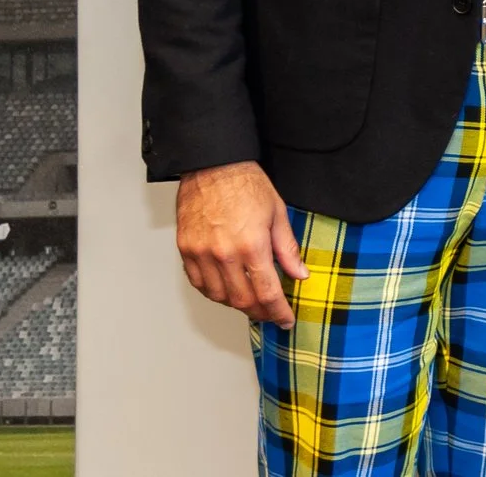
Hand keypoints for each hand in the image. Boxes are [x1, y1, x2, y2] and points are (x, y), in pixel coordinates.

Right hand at [176, 161, 306, 326]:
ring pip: (219, 296)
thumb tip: (300, 275)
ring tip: (252, 302)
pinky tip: (227, 290)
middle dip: (260, 312)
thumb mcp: (278, 214)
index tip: (286, 320)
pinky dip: (214, 292)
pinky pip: (199, 283)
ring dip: (237, 305)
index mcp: (252, 245)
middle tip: (272, 313)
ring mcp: (201, 254)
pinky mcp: (186, 250)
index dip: (278, 312)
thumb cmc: (246, 185)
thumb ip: (288, 249)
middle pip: (242, 300)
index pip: (267, 292)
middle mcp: (224, 254)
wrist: (213, 166)